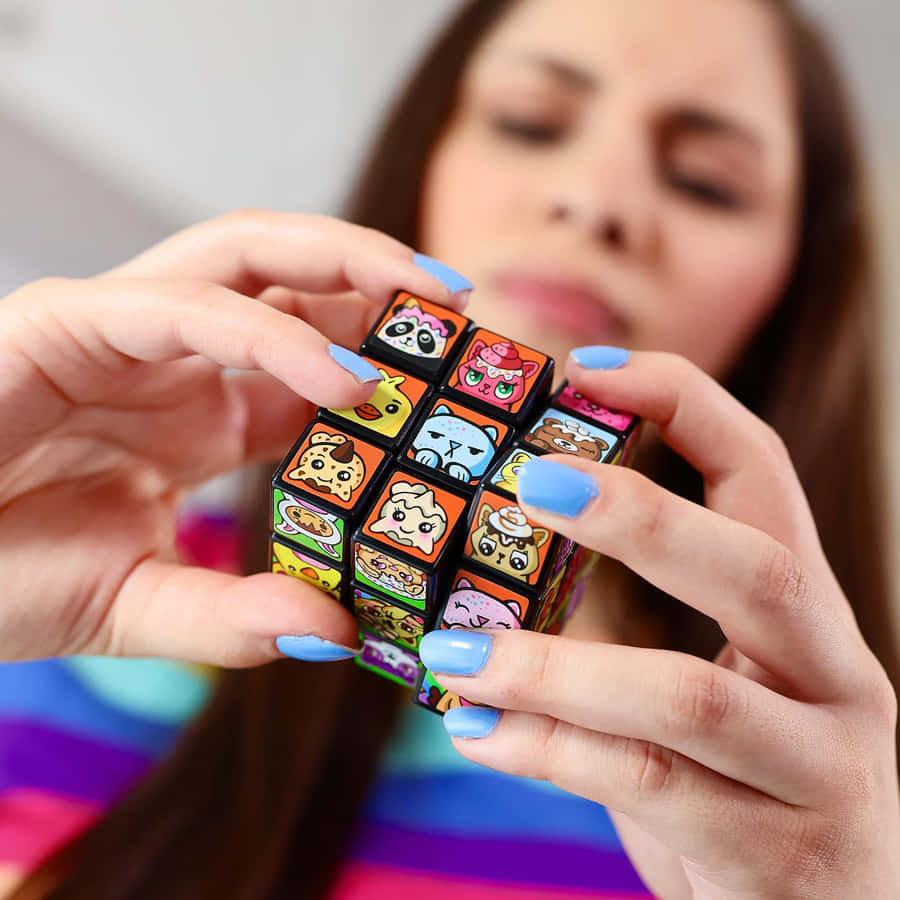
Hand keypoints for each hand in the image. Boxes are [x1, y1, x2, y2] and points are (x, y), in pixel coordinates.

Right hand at [0, 209, 463, 665]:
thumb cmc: (0, 579)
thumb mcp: (139, 608)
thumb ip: (233, 618)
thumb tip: (337, 632)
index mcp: (206, 412)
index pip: (318, 355)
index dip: (394, 353)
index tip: (466, 374)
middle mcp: (174, 356)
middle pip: (294, 278)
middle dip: (384, 280)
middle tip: (468, 308)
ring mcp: (121, 329)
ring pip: (246, 256)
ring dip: (345, 265)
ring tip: (432, 301)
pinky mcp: (66, 322)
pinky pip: (186, 308)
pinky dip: (270, 336)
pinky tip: (345, 380)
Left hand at [419, 350, 899, 898]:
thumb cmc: (729, 782)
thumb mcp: (682, 679)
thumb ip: (617, 613)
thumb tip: (493, 544)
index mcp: (803, 610)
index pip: (763, 472)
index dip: (684, 403)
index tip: (585, 367)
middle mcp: (836, 673)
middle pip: (757, 568)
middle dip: (642, 518)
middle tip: (530, 483)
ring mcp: (823, 767)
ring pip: (689, 695)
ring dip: (554, 668)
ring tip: (453, 652)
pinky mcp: (785, 853)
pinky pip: (651, 786)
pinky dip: (550, 752)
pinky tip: (474, 733)